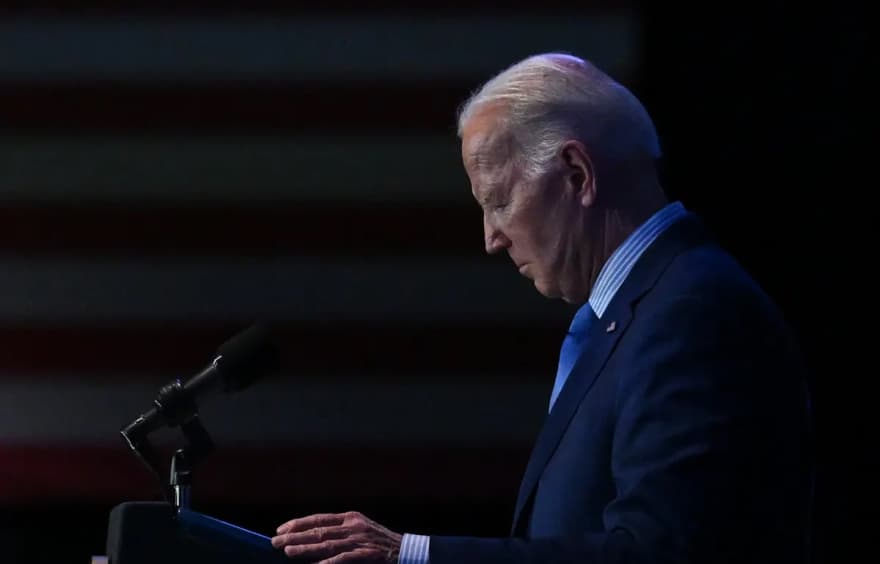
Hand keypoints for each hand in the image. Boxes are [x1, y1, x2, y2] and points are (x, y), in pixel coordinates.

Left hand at [272, 511, 401, 562]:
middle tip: (275, 540)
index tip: (281, 528)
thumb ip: (340, 532)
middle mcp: (353, 526)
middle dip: (294, 535)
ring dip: (305, 548)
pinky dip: (327, 563)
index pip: (318, 519)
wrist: (406, 550)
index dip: (298, 524)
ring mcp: (359, 540)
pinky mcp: (366, 554)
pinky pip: (342, 559)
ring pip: (326, 544)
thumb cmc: (380, 543)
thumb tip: (312, 538)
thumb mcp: (360, 530)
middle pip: (318, 530)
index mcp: (350, 517)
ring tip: (287, 551)